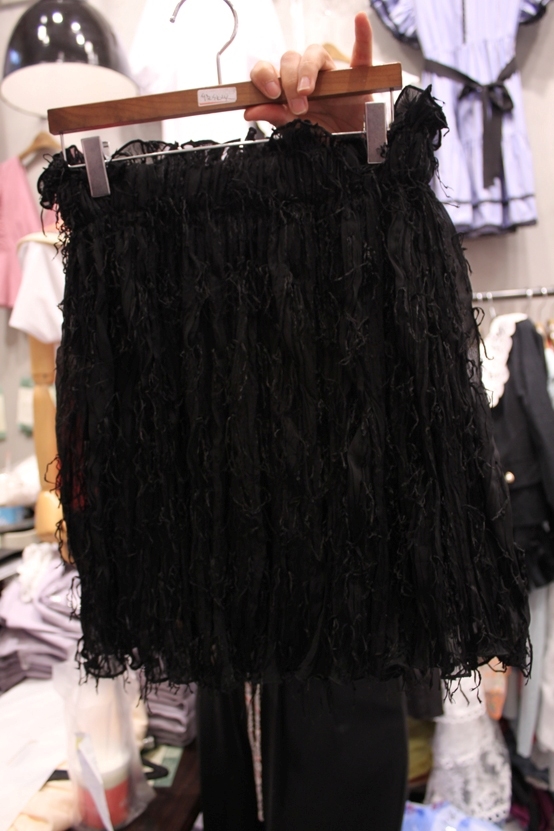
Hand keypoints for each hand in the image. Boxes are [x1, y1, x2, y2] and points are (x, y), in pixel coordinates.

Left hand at [245, 12, 372, 133]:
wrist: (347, 142)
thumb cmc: (320, 130)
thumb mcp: (293, 127)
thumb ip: (274, 115)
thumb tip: (248, 111)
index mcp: (287, 84)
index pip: (268, 68)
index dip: (265, 76)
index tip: (270, 92)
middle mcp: (306, 73)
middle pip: (290, 59)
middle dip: (289, 83)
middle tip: (298, 107)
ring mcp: (330, 72)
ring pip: (314, 52)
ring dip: (308, 70)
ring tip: (308, 90)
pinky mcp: (356, 76)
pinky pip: (361, 51)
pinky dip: (362, 35)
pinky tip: (360, 20)